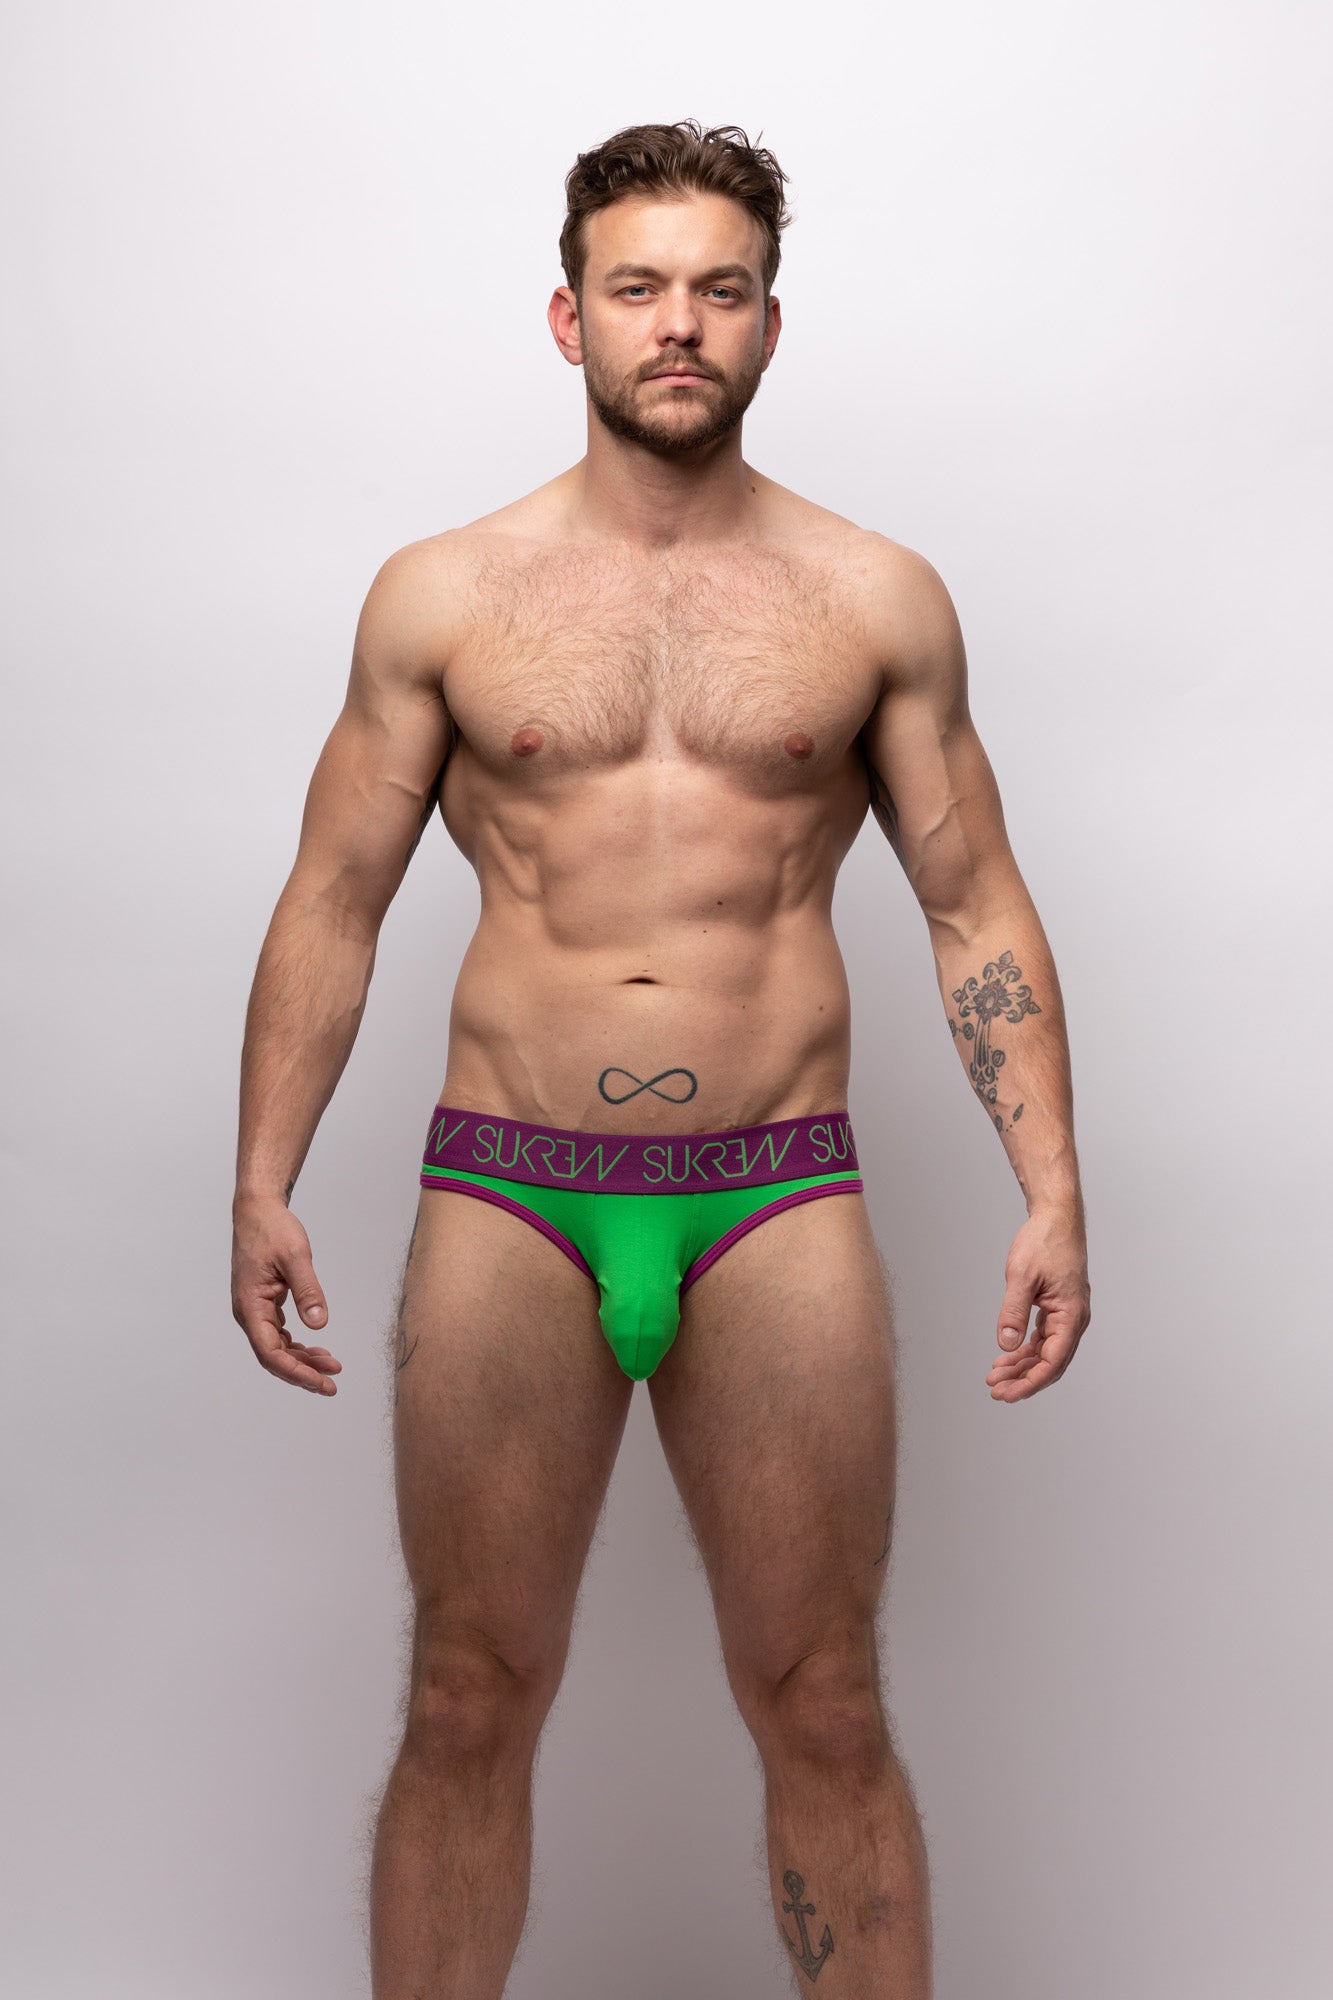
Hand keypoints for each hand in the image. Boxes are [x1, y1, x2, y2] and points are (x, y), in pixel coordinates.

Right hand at [231, 1197, 341, 1395]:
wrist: (257, 1210)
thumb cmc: (272, 1229)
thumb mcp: (295, 1257)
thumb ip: (308, 1290)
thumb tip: (318, 1323)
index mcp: (249, 1306)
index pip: (270, 1353)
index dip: (297, 1372)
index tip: (322, 1381)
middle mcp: (247, 1313)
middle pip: (273, 1356)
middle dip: (302, 1372)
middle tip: (332, 1383)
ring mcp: (254, 1309)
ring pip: (276, 1347)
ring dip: (301, 1359)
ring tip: (331, 1366)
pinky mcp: (262, 1303)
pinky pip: (277, 1334)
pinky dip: (296, 1345)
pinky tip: (315, 1348)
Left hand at [986, 1208, 1089, 1401]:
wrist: (1055, 1218)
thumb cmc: (1044, 1242)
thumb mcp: (1022, 1277)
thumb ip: (1013, 1312)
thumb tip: (1006, 1345)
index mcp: (1072, 1316)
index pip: (1052, 1362)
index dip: (1029, 1382)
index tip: (1006, 1393)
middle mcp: (1074, 1320)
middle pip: (1050, 1363)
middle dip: (1023, 1379)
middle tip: (995, 1390)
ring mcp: (1067, 1315)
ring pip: (1046, 1352)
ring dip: (1022, 1366)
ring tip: (995, 1375)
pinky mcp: (1058, 1309)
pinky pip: (1043, 1338)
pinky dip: (1026, 1349)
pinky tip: (1007, 1356)